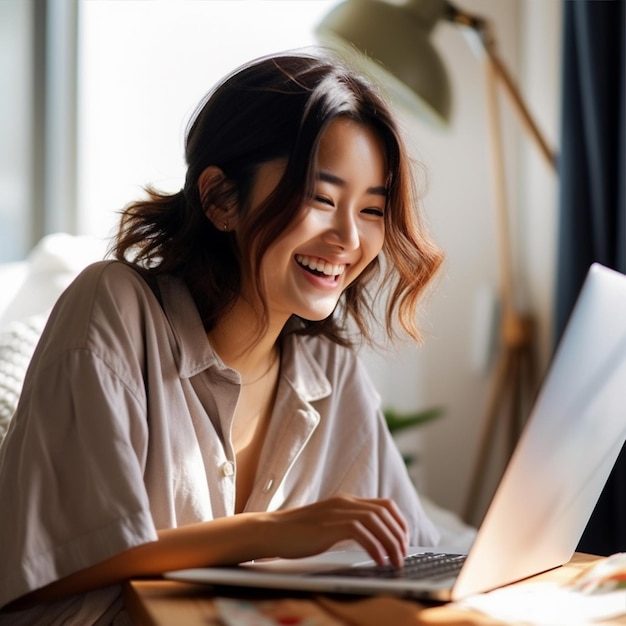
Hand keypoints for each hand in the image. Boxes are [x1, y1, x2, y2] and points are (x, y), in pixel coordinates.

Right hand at [261, 495, 408, 567]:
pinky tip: (378, 561)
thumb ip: (348, 526)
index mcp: (347, 501)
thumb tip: (371, 541)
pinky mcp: (329, 525)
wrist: (272, 531)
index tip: (404, 542)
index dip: (400, 523)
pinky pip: (360, 532)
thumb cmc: (298, 533)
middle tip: (402, 556)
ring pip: (376, 521)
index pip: (384, 505)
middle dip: (399, 536)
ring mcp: (337, 512)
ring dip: (390, 543)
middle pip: (384, 513)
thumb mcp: (329, 525)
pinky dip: (374, 547)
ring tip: (394, 562)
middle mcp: (345, 503)